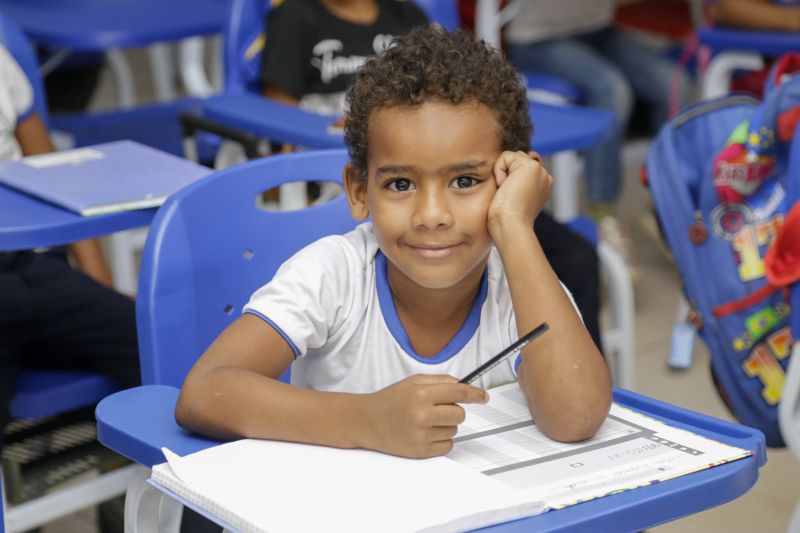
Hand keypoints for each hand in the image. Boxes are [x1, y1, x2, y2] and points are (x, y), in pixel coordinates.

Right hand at [360, 374, 487, 457]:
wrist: (366, 421)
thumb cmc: (389, 400)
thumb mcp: (413, 382)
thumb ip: (440, 381)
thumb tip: (464, 385)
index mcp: (420, 394)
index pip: (458, 393)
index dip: (475, 394)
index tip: (483, 396)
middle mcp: (421, 415)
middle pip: (460, 414)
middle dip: (453, 410)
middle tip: (436, 408)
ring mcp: (421, 435)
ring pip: (455, 430)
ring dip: (446, 425)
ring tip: (425, 421)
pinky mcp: (420, 451)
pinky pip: (448, 446)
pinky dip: (442, 440)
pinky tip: (426, 433)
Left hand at [487, 151, 551, 236]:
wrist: (511, 226)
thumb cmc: (506, 220)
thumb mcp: (511, 199)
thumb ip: (514, 184)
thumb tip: (506, 175)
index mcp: (542, 186)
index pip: (523, 168)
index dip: (510, 176)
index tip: (509, 196)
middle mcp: (544, 177)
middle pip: (517, 160)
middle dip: (506, 174)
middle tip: (508, 195)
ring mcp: (540, 171)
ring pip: (512, 157)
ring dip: (502, 172)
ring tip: (506, 191)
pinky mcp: (531, 166)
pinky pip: (506, 156)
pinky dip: (498, 170)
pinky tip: (503, 186)